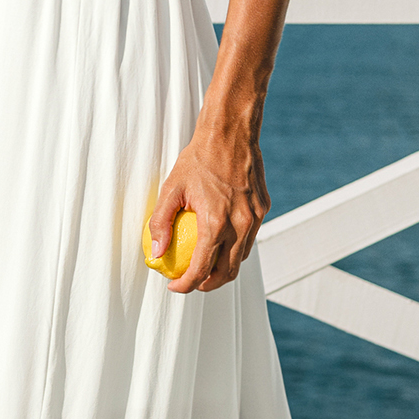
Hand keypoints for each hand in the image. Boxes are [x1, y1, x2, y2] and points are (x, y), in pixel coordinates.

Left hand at [147, 110, 269, 294]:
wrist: (230, 132)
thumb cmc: (198, 158)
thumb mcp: (171, 189)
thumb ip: (160, 223)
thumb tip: (155, 252)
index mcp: (216, 223)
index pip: (201, 269)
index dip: (186, 285)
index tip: (174, 286)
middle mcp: (240, 224)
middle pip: (227, 272)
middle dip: (208, 285)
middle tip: (191, 282)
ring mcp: (255, 218)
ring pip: (241, 257)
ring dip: (224, 268)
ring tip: (206, 266)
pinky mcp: (263, 209)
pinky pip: (249, 237)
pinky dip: (235, 247)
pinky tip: (221, 242)